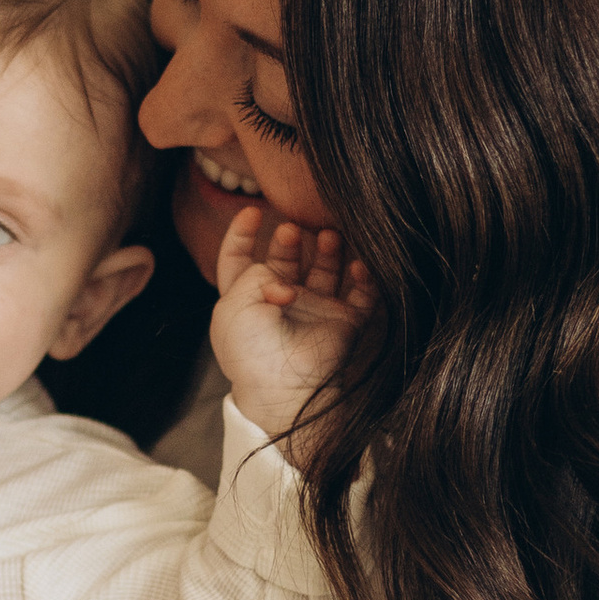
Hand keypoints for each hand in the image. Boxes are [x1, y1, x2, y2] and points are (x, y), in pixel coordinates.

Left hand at [210, 209, 375, 456]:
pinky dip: (364, 277)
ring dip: (328, 249)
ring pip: (325, 270)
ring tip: (328, 236)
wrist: (285, 388)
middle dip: (288, 239)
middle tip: (292, 231)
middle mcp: (280, 304)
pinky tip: (358, 266)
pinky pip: (361, 295)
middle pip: (285, 259)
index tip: (253, 211)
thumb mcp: (233, 305)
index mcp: (245, 301)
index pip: (239, 260)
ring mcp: (313, 312)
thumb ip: (252, 274)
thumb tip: (281, 279)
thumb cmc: (251, 351)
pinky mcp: (343, 324)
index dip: (242, 234)